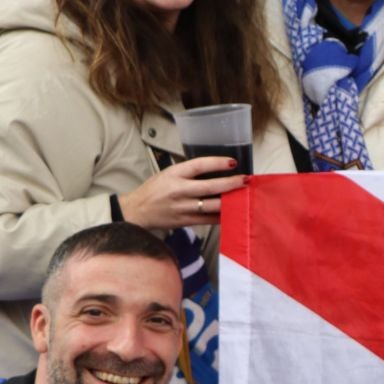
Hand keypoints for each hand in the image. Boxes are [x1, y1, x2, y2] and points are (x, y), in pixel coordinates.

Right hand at [120, 157, 243, 231]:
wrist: (137, 212)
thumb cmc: (154, 190)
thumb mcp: (168, 174)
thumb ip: (188, 172)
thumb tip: (216, 169)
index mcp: (174, 175)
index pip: (198, 165)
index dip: (217, 163)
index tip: (233, 162)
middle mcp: (179, 191)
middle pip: (210, 187)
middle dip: (231, 183)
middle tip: (246, 180)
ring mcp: (183, 207)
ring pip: (212, 205)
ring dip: (231, 201)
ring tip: (245, 196)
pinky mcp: (186, 221)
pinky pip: (209, 219)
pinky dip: (223, 216)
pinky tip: (235, 212)